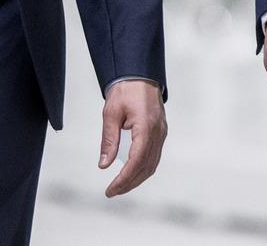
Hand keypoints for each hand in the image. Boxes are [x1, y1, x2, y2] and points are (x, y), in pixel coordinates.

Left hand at [97, 79, 165, 197]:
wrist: (139, 74)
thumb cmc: (125, 91)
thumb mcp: (111, 114)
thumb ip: (109, 140)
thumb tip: (104, 164)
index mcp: (146, 128)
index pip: (136, 161)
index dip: (124, 179)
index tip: (111, 189)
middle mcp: (158, 133)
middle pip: (146, 167)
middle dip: (129, 183)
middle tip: (112, 191)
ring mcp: (161, 133)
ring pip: (152, 164)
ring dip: (137, 178)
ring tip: (120, 186)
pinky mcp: (161, 133)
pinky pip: (154, 156)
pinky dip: (143, 168)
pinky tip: (131, 172)